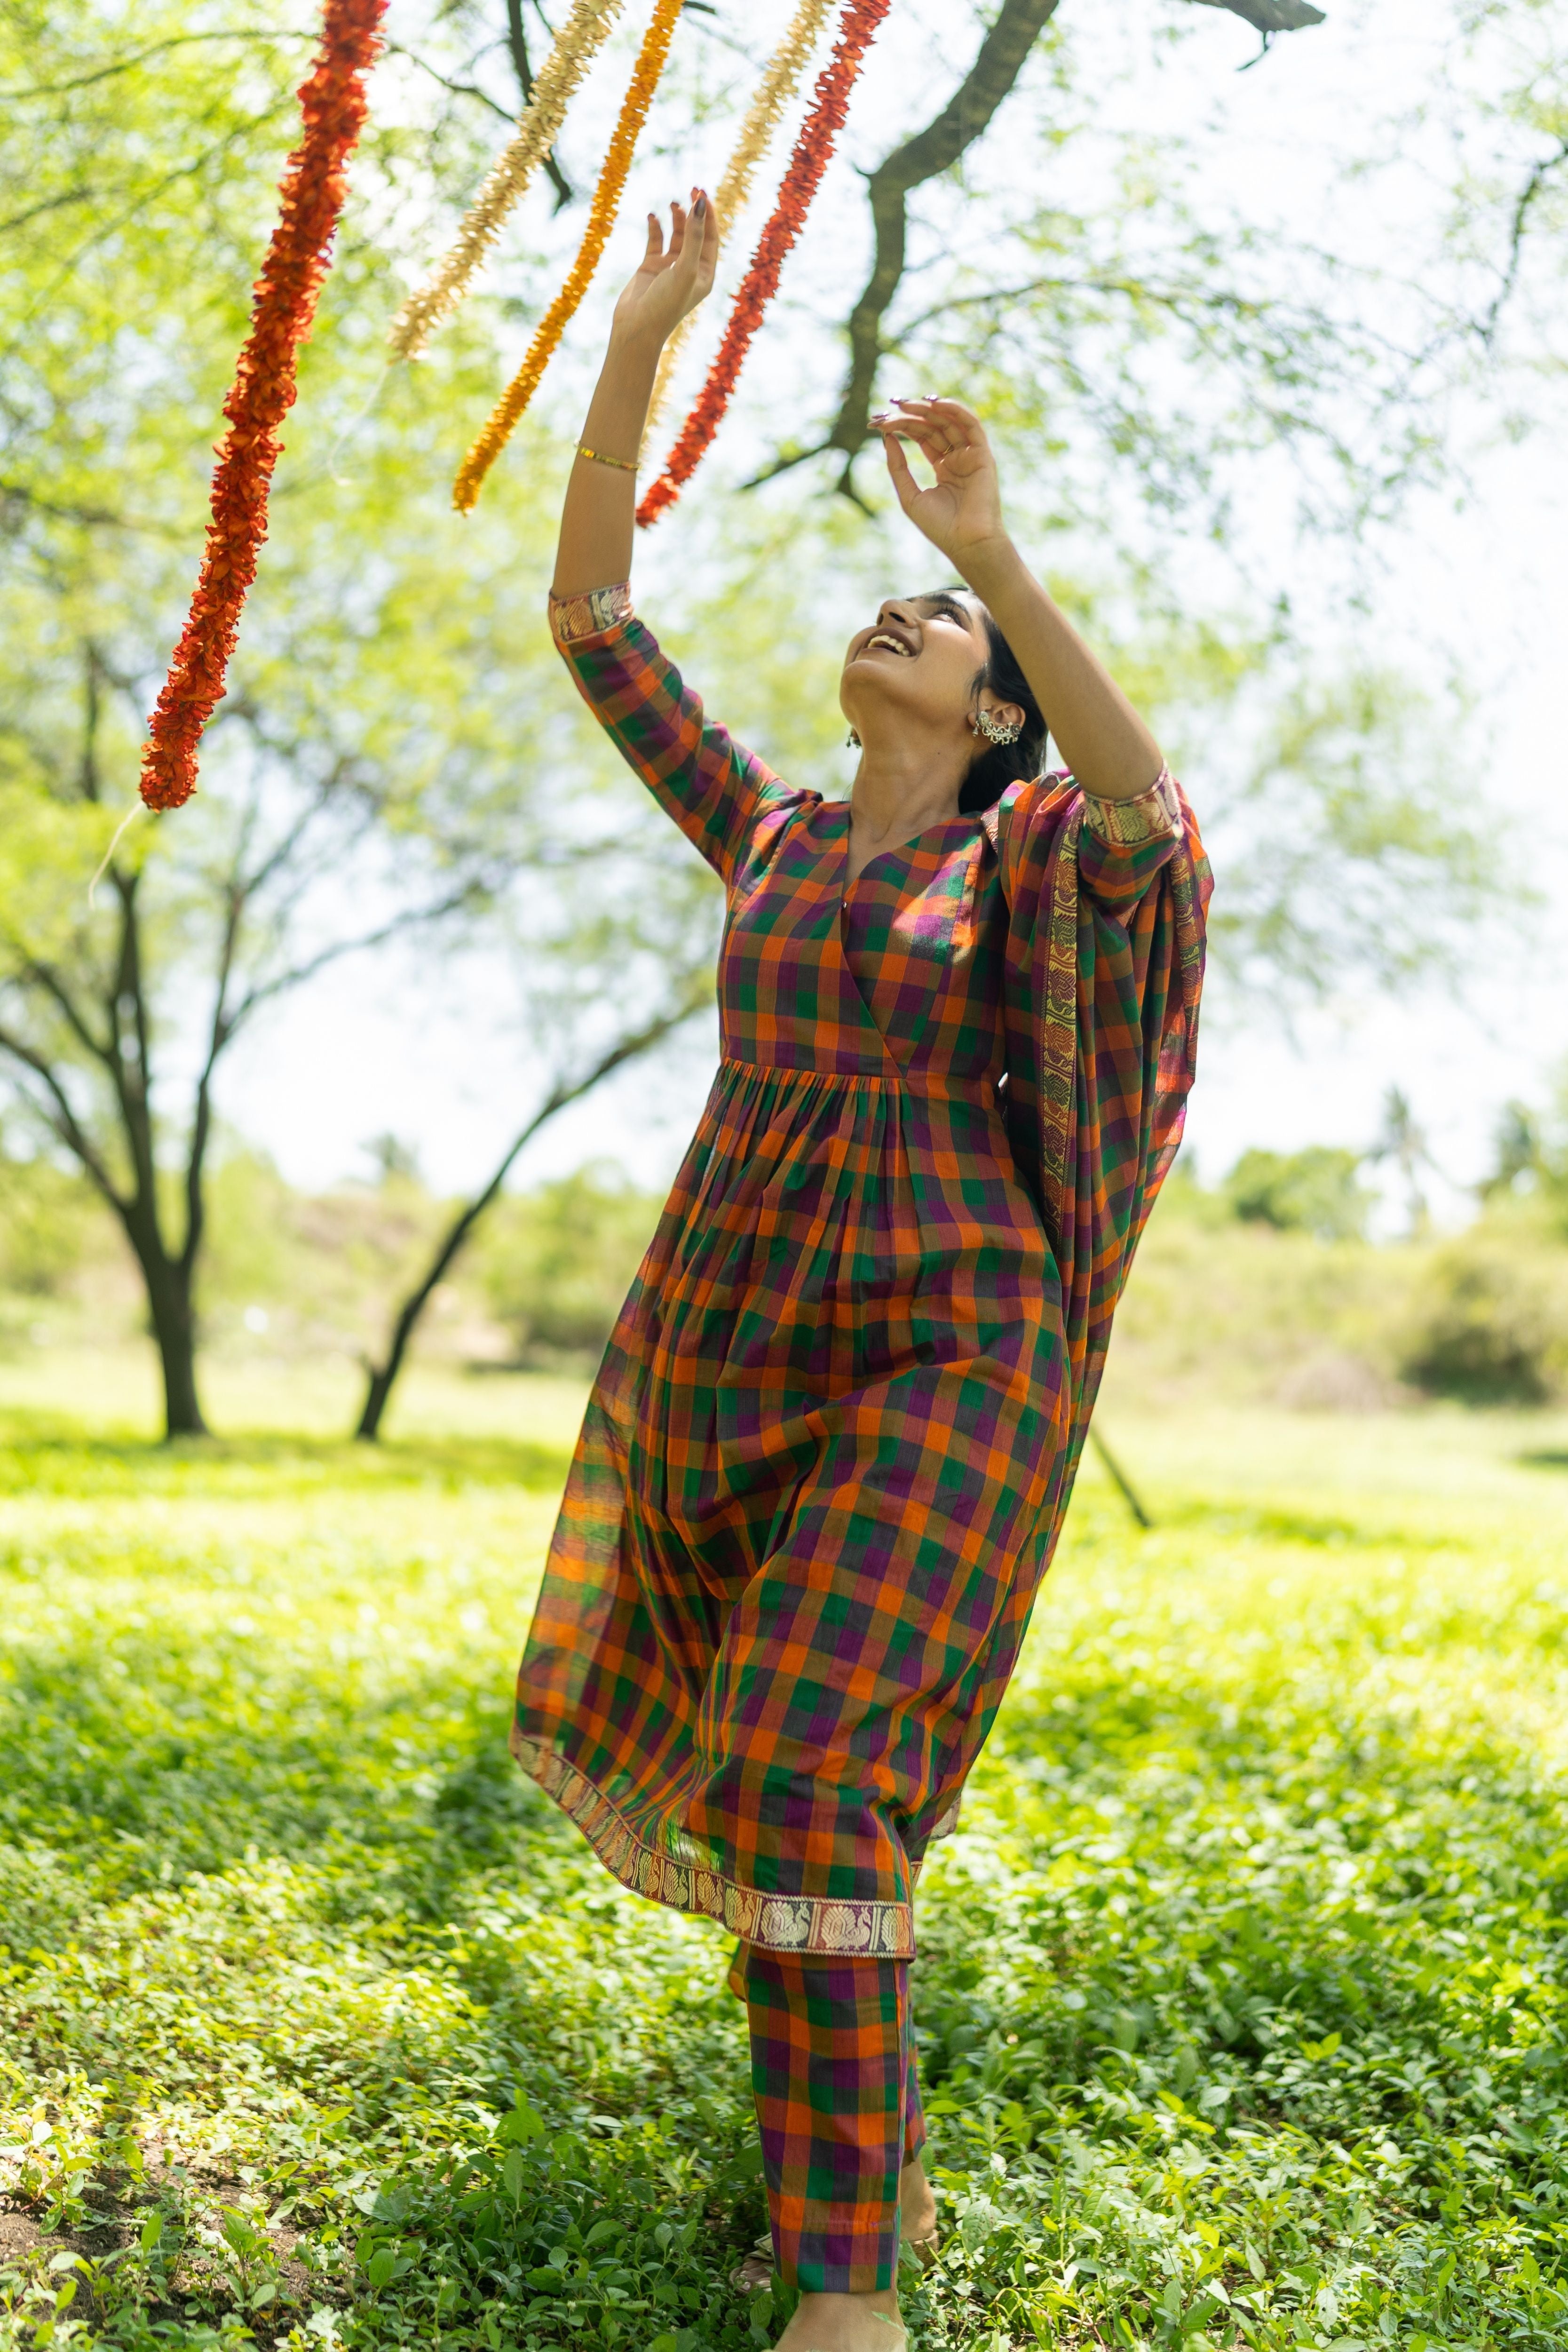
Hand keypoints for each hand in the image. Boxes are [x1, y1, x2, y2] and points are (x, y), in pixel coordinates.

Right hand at [610, 192, 719, 349]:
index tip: (702, 192)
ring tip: (673, 203)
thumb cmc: (666, 304)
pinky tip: (652, 216)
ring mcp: (669, 267)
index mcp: (705, 274)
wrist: (637, 328)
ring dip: (676, 218)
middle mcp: (689, 269)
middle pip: (696, 233)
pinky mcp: (650, 267)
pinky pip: (655, 241)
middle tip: (692, 188)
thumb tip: (700, 204)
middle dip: (694, 211)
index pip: (711, 237)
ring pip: (676, 235)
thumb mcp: (685, 268)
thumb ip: (694, 236)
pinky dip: (655, 228)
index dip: (708, 214)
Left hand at [873, 396, 1009, 570]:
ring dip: (928, 409)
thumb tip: (886, 438)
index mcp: (943, 468)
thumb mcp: (910, 496)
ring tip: (906, 402)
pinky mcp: (983, 455)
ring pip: (949, 422)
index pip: (922, 437)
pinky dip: (955, 410)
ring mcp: (971, 455)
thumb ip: (898, 468)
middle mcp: (958, 458)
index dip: (902, 426)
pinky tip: (934, 403)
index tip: (880, 422)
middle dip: (911, 414)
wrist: (967, 543)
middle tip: (890, 406)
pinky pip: (971, 425)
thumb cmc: (940, 527)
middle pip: (933, 427)